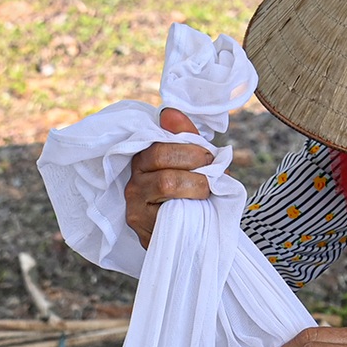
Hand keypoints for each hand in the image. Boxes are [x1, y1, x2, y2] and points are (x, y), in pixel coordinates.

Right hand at [124, 108, 221, 248]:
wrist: (190, 233)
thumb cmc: (190, 191)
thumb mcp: (190, 161)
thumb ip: (184, 136)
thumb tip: (170, 112)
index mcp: (140, 162)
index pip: (159, 149)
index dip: (189, 150)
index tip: (209, 157)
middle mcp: (133, 185)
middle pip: (164, 168)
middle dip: (196, 168)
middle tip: (213, 176)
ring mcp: (136, 210)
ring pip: (167, 187)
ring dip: (197, 188)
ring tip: (208, 193)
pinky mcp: (144, 232)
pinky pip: (170, 217)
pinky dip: (191, 211)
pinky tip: (201, 211)